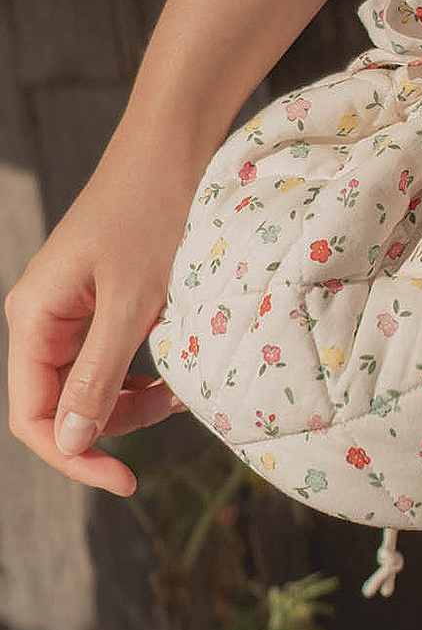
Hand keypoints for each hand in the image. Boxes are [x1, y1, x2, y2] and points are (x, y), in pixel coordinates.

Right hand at [4, 126, 198, 495]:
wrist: (178, 147)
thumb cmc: (153, 213)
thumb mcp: (131, 303)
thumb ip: (99, 376)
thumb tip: (71, 441)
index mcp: (33, 317)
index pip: (33, 417)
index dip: (73, 456)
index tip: (126, 482)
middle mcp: (43, 316)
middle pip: (62, 406)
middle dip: (113, 426)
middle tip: (171, 412)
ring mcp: (72, 309)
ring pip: (91, 387)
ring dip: (132, 402)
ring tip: (180, 389)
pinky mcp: (103, 300)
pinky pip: (110, 358)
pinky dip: (142, 374)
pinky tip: (175, 369)